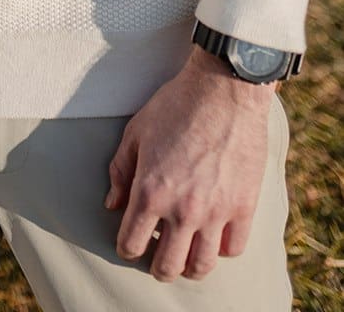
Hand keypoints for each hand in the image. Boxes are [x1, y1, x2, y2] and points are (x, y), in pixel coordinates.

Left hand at [105, 46, 275, 282]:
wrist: (224, 89)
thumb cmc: (175, 105)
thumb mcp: (136, 131)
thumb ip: (121, 171)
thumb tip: (113, 204)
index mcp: (150, 191)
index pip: (131, 243)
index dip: (126, 247)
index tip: (130, 242)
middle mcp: (182, 210)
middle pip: (167, 266)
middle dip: (157, 266)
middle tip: (157, 257)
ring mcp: (216, 212)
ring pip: (201, 266)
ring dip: (189, 266)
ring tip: (185, 255)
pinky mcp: (244, 207)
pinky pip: (232, 248)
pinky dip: (221, 249)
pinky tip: (213, 236)